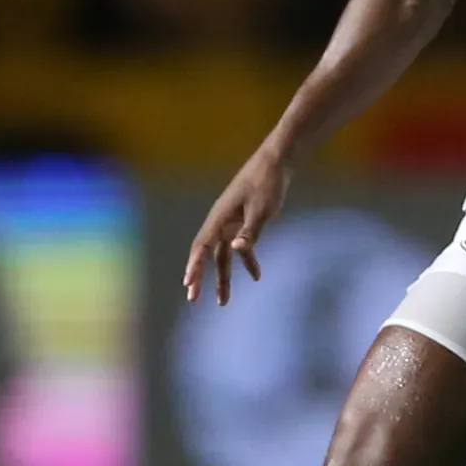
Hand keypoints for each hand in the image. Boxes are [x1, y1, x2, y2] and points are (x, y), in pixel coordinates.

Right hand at [183, 149, 292, 304]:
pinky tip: (256, 276)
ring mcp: (231, 223)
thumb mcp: (261, 210)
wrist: (276, 163)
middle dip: (201, 277)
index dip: (194, 266)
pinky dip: (246, 261)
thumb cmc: (266, 184)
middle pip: (207, 254)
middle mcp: (221, 222)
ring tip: (223, 301)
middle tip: (193, 298)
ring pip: (223, 255)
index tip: (188, 284)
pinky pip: (240, 247)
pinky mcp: (243, 223)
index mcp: (220, 218)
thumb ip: (249, 232)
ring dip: (223, 277)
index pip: (202, 246)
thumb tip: (235, 250)